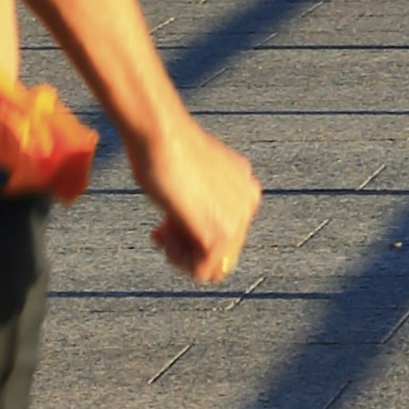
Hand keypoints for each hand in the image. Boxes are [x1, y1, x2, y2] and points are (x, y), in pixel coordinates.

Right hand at [134, 117, 261, 284]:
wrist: (161, 137)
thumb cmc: (165, 151)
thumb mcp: (194, 179)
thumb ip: (203, 203)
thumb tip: (196, 234)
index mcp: (245, 188)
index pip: (224, 234)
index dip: (191, 233)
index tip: (167, 222)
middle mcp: (248, 203)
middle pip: (218, 253)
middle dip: (186, 245)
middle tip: (162, 227)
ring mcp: (238, 220)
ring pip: (210, 267)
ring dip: (180, 253)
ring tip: (163, 226)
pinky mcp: (220, 234)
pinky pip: (200, 271)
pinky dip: (177, 258)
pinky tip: (165, 230)